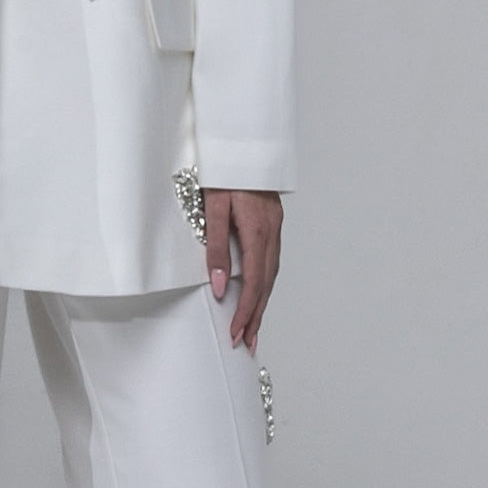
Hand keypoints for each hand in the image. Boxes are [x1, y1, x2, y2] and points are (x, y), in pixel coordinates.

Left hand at [203, 188, 282, 352]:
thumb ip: (216, 247)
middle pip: (266, 284)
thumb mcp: (213, 207)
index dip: (245, 312)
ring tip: (252, 327)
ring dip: (262, 302)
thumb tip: (219, 286)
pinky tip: (258, 292)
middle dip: (256, 316)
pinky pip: (271, 260)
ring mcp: (275, 227)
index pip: (253, 282)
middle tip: (246, 343)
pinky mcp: (272, 222)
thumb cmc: (225, 172)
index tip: (235, 333)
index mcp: (257, 230)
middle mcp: (271, 232)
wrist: (244, 144)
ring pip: (271, 274)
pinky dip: (265, 282)